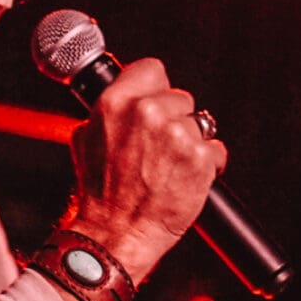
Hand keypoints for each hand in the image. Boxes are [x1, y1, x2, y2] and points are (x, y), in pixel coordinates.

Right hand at [66, 58, 226, 284]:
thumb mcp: (86, 140)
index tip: (153, 99)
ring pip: (200, 123)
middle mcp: (147, 113)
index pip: (151, 69)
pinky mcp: (200, 158)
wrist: (117, 231)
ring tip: (169, 166)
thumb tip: (120, 97)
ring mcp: (177, 135)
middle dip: (173, 119)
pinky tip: (183, 178)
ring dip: (190, 142)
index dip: (154, 87)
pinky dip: (205, 165)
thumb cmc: (99, 190)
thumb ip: (107, 113)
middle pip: (179, 97)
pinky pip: (215, 150)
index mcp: (115, 103)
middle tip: (157, 147)